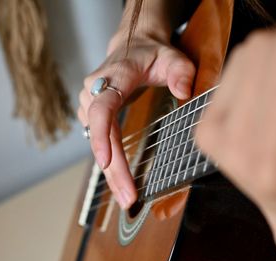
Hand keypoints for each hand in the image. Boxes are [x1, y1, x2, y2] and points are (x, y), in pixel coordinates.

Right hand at [78, 31, 195, 208]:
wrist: (132, 46)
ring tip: (126, 197)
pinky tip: (119, 181)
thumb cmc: (152, 54)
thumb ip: (181, 71)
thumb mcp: (172, 56)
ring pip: (97, 142)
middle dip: (112, 168)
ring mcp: (90, 103)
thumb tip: (185, 93)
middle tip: (128, 198)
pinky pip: (99, 141)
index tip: (105, 161)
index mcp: (114, 76)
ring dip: (110, 171)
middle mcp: (94, 90)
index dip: (102, 135)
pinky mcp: (93, 113)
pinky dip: (109, 162)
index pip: (102, 106)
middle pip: (99, 134)